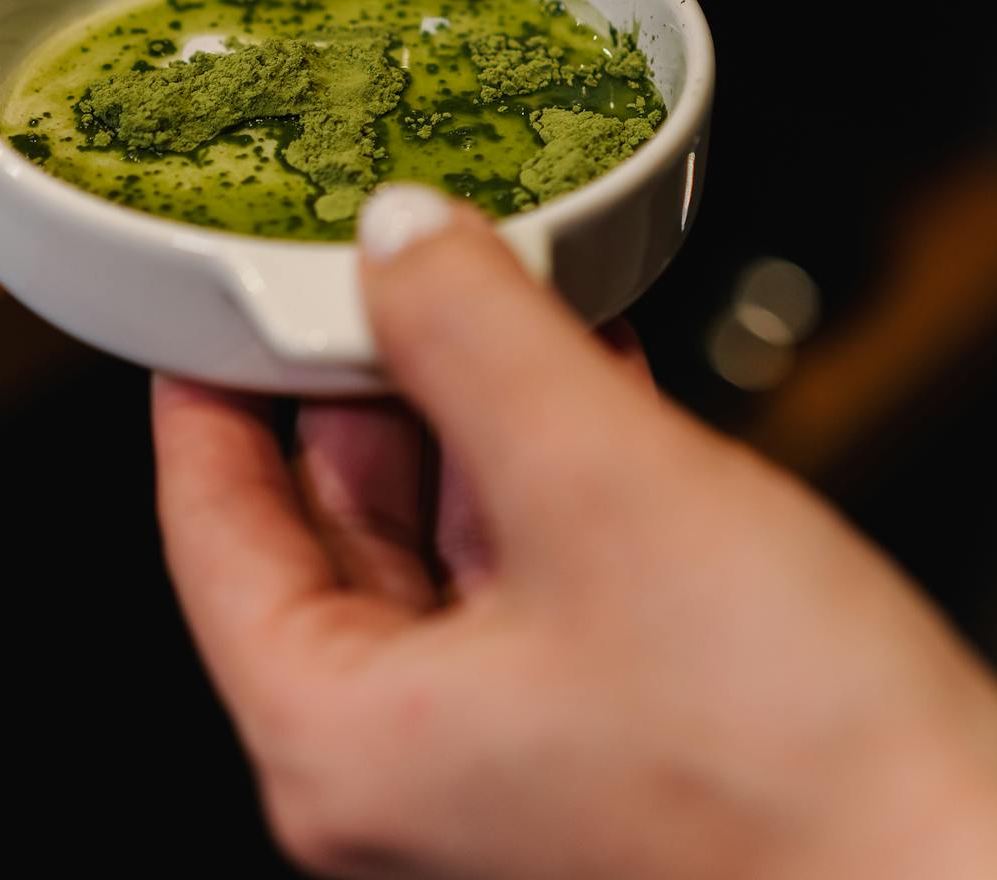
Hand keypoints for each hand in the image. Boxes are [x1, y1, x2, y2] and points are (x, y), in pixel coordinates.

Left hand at [154, 187, 996, 879]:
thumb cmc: (789, 762)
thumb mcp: (599, 485)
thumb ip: (475, 337)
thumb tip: (393, 234)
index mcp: (341, 739)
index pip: (211, 527)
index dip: (208, 386)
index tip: (209, 288)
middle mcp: (404, 761)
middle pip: (328, 524)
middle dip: (360, 376)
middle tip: (372, 252)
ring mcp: (503, 749)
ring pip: (440, 536)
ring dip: (466, 403)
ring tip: (486, 281)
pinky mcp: (599, 724)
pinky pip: (530, 564)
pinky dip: (544, 461)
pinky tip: (586, 364)